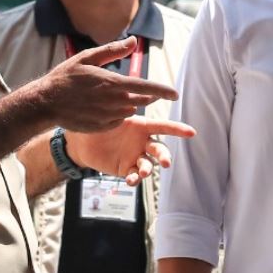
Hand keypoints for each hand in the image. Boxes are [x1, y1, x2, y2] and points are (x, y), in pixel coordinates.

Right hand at [39, 39, 179, 132]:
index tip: (175, 94)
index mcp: (112, 83)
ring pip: (128, 110)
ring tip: (108, 97)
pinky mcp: (102, 127)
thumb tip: (134, 41)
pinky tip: (100, 108)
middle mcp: (113, 102)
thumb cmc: (66, 77)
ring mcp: (108, 116)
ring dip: (126, 104)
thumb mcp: (87, 58)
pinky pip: (117, 121)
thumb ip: (113, 50)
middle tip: (141, 92)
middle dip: (145, 96)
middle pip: (140, 101)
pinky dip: (115, 114)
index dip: (162, 91)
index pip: (145, 87)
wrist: (46, 103)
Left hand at [65, 115, 195, 185]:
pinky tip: (131, 180)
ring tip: (143, 172)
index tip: (191, 132)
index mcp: (142, 126)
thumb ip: (126, 104)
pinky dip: (135, 179)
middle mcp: (142, 142)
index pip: (163, 127)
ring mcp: (135, 157)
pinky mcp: (126, 169)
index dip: (178, 129)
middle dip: (164, 156)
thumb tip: (138, 91)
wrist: (82, 141)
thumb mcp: (111, 112)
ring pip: (148, 164)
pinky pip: (134, 176)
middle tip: (166, 163)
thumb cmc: (98, 121)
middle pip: (159, 149)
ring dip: (148, 169)